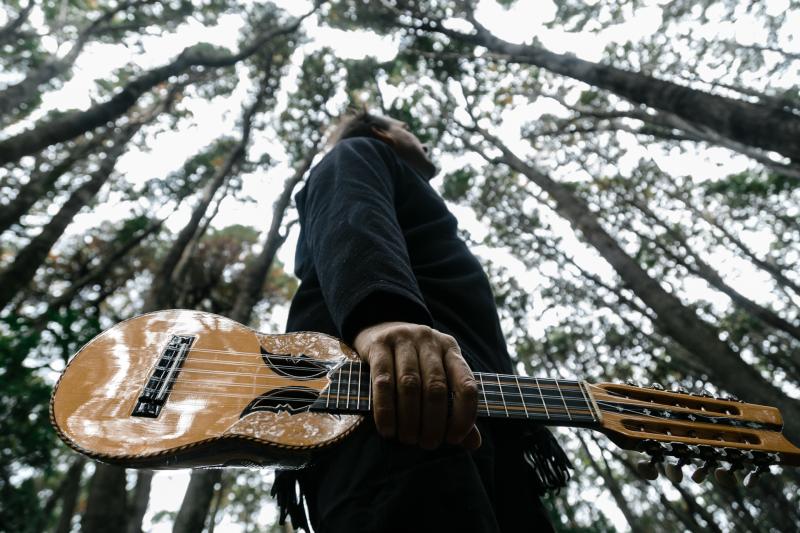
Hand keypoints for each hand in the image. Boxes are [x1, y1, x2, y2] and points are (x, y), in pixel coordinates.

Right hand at [353, 321, 480, 449]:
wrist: (380, 326)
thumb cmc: (414, 361)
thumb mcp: (437, 375)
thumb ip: (454, 407)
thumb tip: (473, 444)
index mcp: (450, 349)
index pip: (466, 384)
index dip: (464, 415)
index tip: (454, 439)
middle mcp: (430, 341)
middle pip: (436, 387)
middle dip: (433, 422)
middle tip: (427, 444)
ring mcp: (403, 339)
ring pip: (410, 385)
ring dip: (410, 419)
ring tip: (408, 439)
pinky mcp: (378, 345)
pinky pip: (383, 381)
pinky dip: (386, 410)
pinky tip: (388, 429)